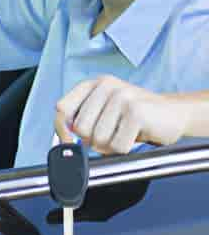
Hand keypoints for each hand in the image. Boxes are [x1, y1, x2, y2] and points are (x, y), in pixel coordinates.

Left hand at [55, 75, 188, 154]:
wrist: (173, 113)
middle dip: (92, 140)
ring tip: (123, 134)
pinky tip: (134, 136)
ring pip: (98, 139)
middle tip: (110, 135)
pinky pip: (118, 146)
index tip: (69, 142)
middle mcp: (105, 86)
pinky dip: (125, 149)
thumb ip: (82, 118)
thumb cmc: (135, 115)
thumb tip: (64, 139)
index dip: (62, 129)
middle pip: (80, 128)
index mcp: (92, 85)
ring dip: (110, 146)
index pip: (62, 108)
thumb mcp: (104, 110)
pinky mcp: (136, 112)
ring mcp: (121, 97)